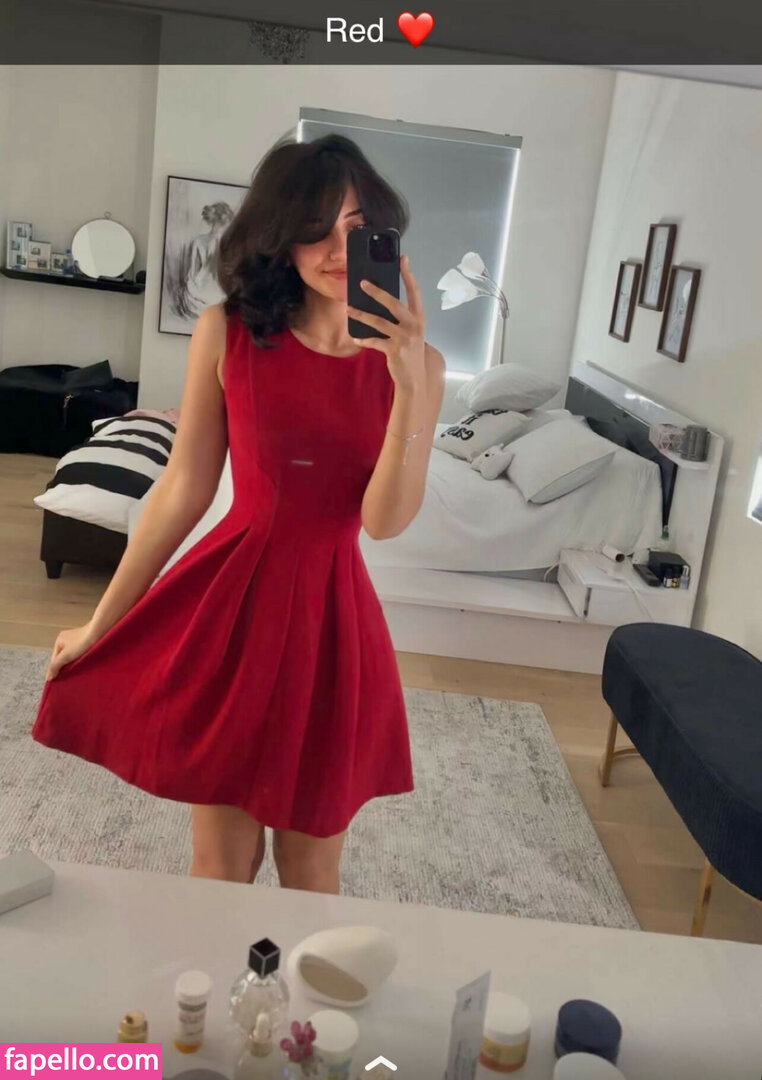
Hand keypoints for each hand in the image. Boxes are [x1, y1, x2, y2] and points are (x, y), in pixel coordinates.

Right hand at [45, 623, 98, 680]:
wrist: (100, 632)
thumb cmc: (82, 642)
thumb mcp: (66, 656)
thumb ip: (55, 666)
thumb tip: (48, 678)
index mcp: (59, 640)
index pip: (54, 659)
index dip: (56, 669)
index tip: (58, 680)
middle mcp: (67, 639)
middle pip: (63, 657)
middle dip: (65, 666)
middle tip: (68, 677)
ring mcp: (77, 640)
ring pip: (72, 656)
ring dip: (74, 663)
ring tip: (77, 671)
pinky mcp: (87, 642)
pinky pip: (80, 654)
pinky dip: (81, 659)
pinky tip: (84, 664)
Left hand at [347, 254, 425, 390]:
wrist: (414, 378)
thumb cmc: (409, 351)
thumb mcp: (410, 332)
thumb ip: (400, 318)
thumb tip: (378, 300)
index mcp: (419, 317)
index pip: (414, 292)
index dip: (408, 275)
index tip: (402, 259)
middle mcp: (414, 325)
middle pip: (394, 303)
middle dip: (377, 292)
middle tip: (362, 282)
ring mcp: (405, 338)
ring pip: (379, 322)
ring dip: (362, 315)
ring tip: (349, 309)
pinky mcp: (394, 350)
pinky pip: (375, 341)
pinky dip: (364, 340)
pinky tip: (356, 338)